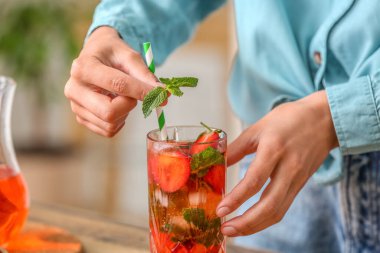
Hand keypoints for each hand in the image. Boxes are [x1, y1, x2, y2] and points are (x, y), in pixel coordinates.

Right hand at [64, 26, 158, 136]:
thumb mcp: (129, 55)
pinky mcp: (81, 118)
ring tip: (123, 97)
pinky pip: (108, 130)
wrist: (95, 54)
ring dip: (125, 113)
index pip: (118, 85)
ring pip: (110, 124)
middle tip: (134, 94)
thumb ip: (144, 74)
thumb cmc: (112, 53)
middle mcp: (74, 89)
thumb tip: (162, 93)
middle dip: (129, 105)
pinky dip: (120, 121)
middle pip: (109, 112)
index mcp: (83, 67)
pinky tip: (117, 105)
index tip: (162, 94)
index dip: (143, 91)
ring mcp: (75, 106)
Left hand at [217, 91, 337, 235]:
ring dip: (255, 226)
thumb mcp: (258, 127)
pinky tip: (251, 222)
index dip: (236, 199)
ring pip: (278, 211)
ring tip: (234, 230)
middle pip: (269, 205)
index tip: (220, 210)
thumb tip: (218, 163)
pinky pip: (283, 207)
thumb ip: (237, 147)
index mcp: (274, 149)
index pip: (255, 181)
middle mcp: (288, 168)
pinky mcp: (300, 185)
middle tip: (225, 229)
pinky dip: (266, 219)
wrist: (324, 120)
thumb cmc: (289, 119)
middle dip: (246, 223)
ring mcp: (297, 179)